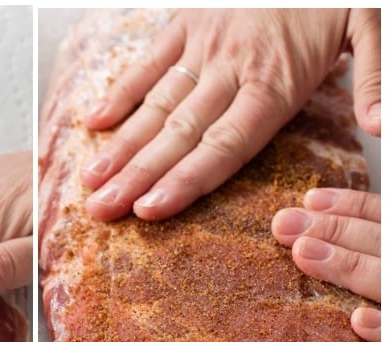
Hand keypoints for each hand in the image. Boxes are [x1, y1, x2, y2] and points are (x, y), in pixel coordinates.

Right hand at [82, 9, 380, 220]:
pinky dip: (121, 92)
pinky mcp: (188, 24)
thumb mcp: (373, 26)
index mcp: (275, 82)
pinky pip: (149, 61)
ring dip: (121, 145)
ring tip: (92, 180)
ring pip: (157, 106)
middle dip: (137, 176)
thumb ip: (374, 78)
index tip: (149, 210)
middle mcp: (232, 70)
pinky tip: (94, 123)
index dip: (184, 180)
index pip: (223, 146)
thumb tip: (381, 128)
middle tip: (102, 210)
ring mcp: (204, 46)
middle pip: (179, 135)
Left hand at [272, 188, 379, 341]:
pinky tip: (357, 322)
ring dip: (348, 266)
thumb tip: (305, 233)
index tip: (308, 199)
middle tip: (283, 223)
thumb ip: (360, 249)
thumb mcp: (372, 259)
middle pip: (382, 244)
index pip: (385, 219)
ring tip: (301, 252)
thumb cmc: (374, 296)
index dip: (351, 207)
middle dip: (334, 230)